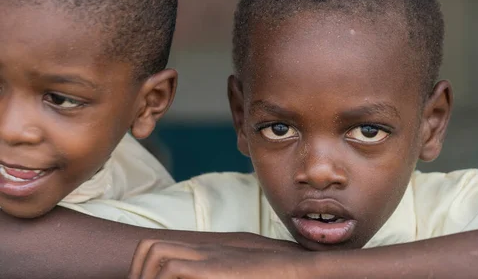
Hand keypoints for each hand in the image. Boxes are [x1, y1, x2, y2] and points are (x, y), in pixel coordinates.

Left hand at [128, 239, 312, 278]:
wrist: (295, 268)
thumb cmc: (268, 275)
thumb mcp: (231, 273)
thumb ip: (212, 274)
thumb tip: (199, 276)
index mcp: (206, 253)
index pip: (158, 249)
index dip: (142, 269)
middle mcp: (202, 250)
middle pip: (150, 247)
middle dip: (137, 272)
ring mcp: (207, 256)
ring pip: (156, 254)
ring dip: (147, 276)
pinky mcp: (214, 268)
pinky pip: (174, 269)